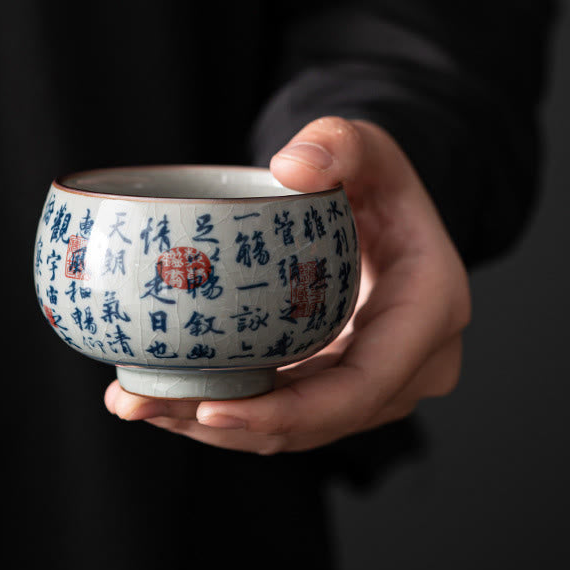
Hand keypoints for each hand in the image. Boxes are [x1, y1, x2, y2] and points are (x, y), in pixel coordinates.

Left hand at [104, 117, 470, 453]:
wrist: (383, 209)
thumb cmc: (376, 178)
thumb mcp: (367, 146)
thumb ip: (339, 142)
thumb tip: (291, 168)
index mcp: (428, 313)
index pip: (358, 388)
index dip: (285, 412)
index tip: (209, 409)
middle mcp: (410, 365)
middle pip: (315, 421)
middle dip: (228, 424)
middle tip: (144, 404)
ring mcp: (376, 383)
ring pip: (295, 428)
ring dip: (217, 425)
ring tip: (140, 403)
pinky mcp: (340, 383)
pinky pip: (287, 411)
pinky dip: (231, 408)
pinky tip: (170, 395)